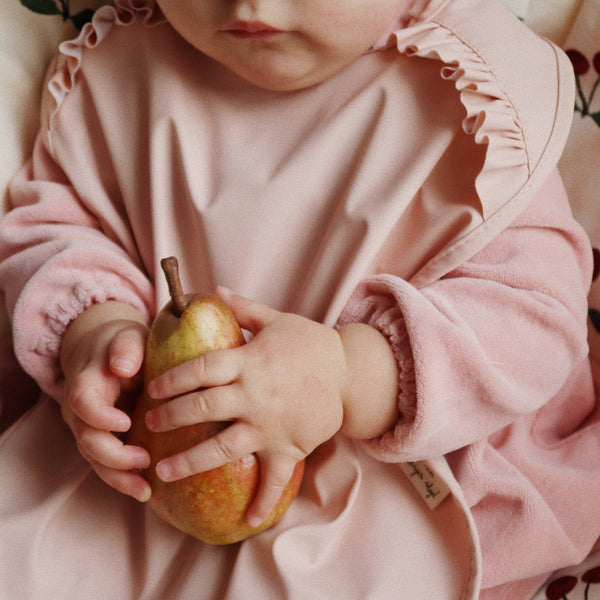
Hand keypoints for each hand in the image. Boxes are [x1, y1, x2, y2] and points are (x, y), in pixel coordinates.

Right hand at [60, 302, 151, 501]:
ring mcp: (87, 427)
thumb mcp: (126, 336)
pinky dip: (123, 478)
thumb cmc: (122, 343)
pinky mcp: (101, 438)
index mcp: (86, 382)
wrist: (106, 351)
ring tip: (145, 490)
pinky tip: (145, 489)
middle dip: (114, 456)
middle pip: (87, 439)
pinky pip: (105, 464)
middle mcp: (80, 410)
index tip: (126, 423)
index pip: (82, 402)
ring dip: (119, 478)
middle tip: (145, 460)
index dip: (99, 417)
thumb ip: (126, 347)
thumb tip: (123, 366)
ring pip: (95, 459)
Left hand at [144, 288, 348, 526]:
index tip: (152, 390)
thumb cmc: (311, 344)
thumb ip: (244, 309)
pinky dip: (263, 500)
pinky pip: (274, 478)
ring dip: (190, 461)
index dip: (172, 379)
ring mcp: (270, 425)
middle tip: (148, 424)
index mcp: (249, 362)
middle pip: (202, 408)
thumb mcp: (278, 320)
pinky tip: (248, 519)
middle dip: (170, 417)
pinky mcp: (289, 446)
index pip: (201, 369)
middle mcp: (254, 395)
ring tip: (162, 471)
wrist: (350, 372)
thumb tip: (215, 290)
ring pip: (223, 448)